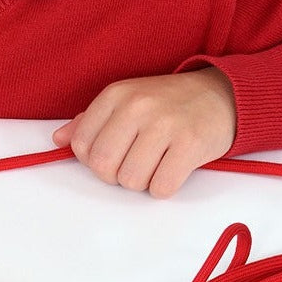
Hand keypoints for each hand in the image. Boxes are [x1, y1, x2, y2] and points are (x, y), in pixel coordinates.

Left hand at [51, 68, 236, 197]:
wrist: (223, 95)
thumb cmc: (168, 103)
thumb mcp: (126, 100)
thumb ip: (90, 120)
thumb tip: (58, 140)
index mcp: (116, 94)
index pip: (82, 145)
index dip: (92, 160)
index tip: (113, 154)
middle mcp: (138, 106)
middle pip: (103, 166)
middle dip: (115, 175)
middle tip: (133, 163)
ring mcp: (166, 124)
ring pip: (130, 180)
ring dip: (141, 182)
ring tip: (155, 164)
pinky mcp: (191, 144)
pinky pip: (161, 187)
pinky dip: (163, 187)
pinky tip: (172, 170)